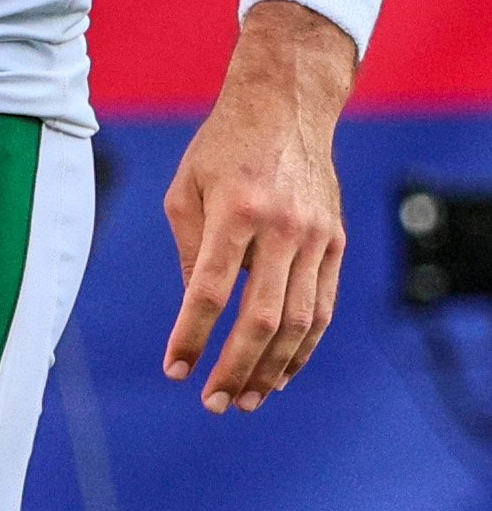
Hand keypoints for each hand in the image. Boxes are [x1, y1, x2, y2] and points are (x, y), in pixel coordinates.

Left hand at [160, 0, 351, 411]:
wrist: (285, 108)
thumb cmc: (220, 148)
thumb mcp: (185, 190)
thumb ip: (189, 252)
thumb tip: (194, 311)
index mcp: (235, 212)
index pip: (210, 291)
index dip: (192, 336)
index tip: (175, 369)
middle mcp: (281, 229)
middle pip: (263, 319)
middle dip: (237, 368)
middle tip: (214, 403)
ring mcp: (315, 239)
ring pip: (301, 323)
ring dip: (274, 368)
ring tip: (248, 399)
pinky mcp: (335, 244)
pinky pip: (323, 307)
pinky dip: (304, 346)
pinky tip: (282, 371)